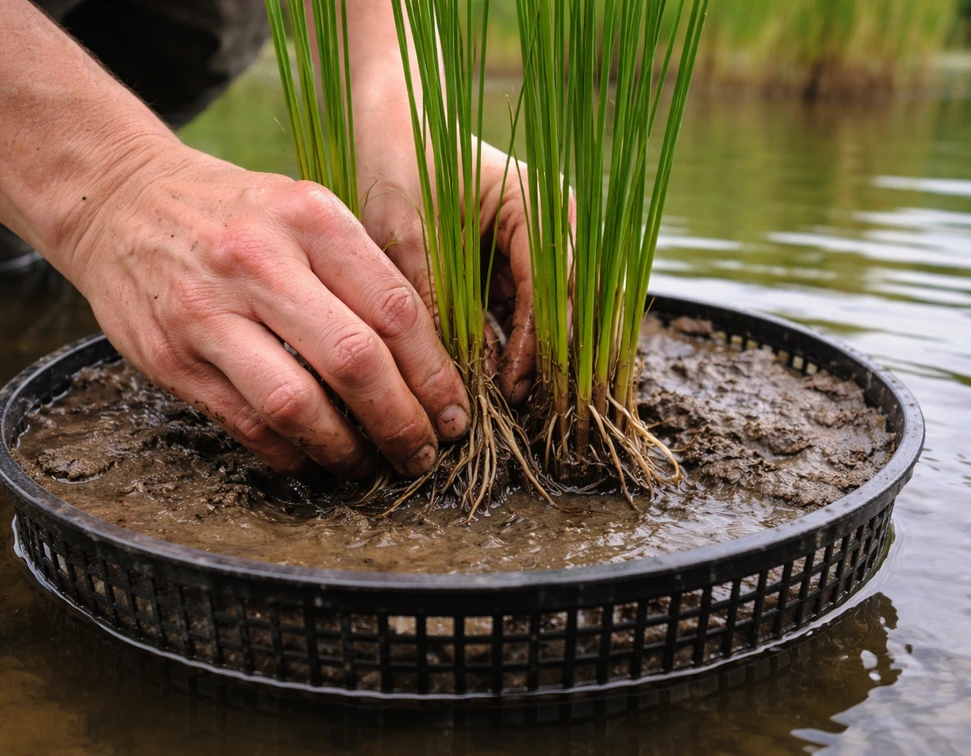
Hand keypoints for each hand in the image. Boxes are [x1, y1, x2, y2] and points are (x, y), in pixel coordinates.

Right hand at [63, 144, 470, 477]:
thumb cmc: (236, 213)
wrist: (121, 201)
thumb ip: (361, 271)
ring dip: (347, 451)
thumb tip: (428, 359)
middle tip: (424, 452)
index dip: (436, 373)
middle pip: (355, 361)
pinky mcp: (171, 358)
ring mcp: (209, 313)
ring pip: (297, 405)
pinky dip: (291, 455)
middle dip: (403, 422)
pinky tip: (315, 460)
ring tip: (371, 466)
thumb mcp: (305, 210)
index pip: (395, 309)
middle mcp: (260, 262)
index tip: (454, 410)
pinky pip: (247, 425)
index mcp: (311, 218)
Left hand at [354, 85, 541, 405]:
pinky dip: (526, 347)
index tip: (517, 390)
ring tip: (527, 411)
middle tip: (543, 417)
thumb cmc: (401, 162)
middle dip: (561, 361)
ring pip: (563, 314)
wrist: (394, 124)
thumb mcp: (408, 232)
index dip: (539, 344)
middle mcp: (555, 222)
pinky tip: (510, 384)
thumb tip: (449, 371)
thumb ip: (432, 296)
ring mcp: (543, 241)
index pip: (553, 288)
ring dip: (548, 360)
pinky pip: (535, 311)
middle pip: (575, 306)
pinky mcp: (522, 259)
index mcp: (539, 205)